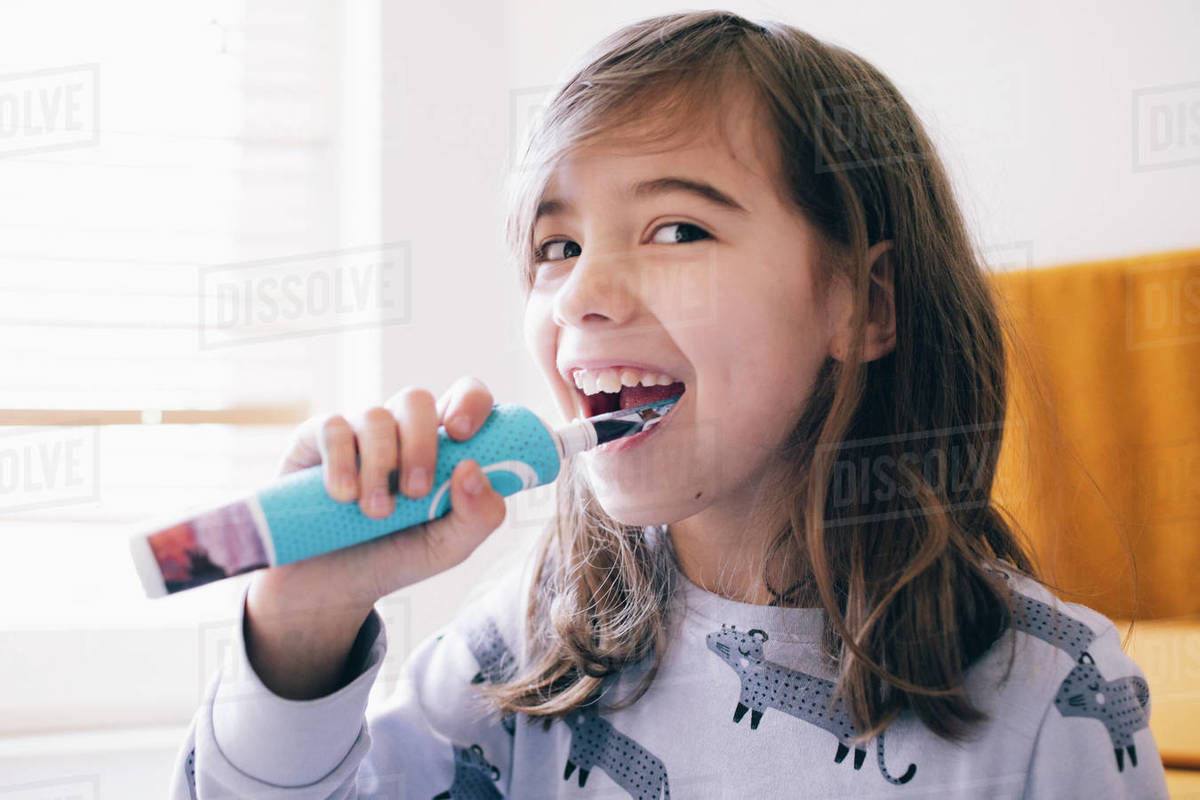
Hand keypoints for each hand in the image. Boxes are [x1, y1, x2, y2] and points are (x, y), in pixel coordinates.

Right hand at [273, 375, 507, 598]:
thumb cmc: (395, 557)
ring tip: (376, 513)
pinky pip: (332, 428)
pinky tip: (343, 496)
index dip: (470, 403)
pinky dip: (341, 463)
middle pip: (415, 399)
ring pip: (375, 416)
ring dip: (380, 466)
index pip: (466, 397)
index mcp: (442, 446)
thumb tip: (472, 469)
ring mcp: (357, 433)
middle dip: (420, 445)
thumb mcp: (449, 548)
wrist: (330, 587)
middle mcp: (400, 431)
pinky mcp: (314, 441)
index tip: (463, 435)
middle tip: (416, 492)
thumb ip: (479, 515)